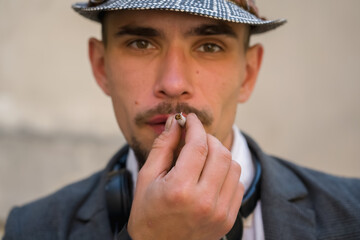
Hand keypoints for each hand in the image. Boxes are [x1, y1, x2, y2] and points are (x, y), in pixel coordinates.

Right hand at [127, 113, 243, 239]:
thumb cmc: (147, 213)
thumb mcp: (146, 177)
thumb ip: (162, 146)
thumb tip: (175, 121)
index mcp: (180, 190)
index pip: (198, 146)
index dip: (195, 126)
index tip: (190, 119)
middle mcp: (204, 201)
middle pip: (220, 152)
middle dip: (208, 138)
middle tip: (194, 137)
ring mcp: (220, 212)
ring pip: (233, 165)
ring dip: (219, 154)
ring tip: (202, 156)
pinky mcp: (228, 219)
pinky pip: (237, 183)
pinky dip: (226, 172)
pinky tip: (211, 174)